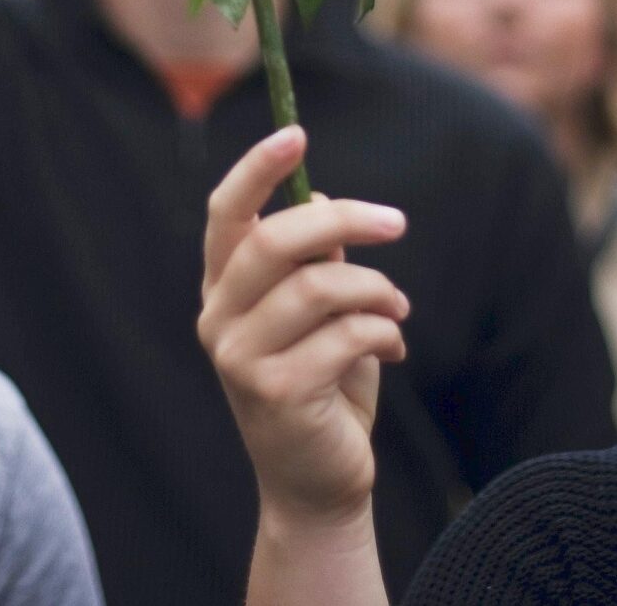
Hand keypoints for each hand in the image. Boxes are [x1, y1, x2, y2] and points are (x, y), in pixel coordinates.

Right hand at [199, 127, 409, 534]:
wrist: (318, 482)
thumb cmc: (322, 383)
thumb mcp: (318, 312)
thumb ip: (313, 260)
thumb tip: (323, 198)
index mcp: (222, 290)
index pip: (225, 215)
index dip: (257, 170)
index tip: (296, 134)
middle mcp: (218, 320)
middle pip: (275, 242)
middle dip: (344, 221)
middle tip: (396, 222)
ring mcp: (240, 360)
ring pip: (320, 287)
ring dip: (377, 290)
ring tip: (397, 308)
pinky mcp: (276, 393)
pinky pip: (346, 334)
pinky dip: (384, 332)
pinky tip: (392, 349)